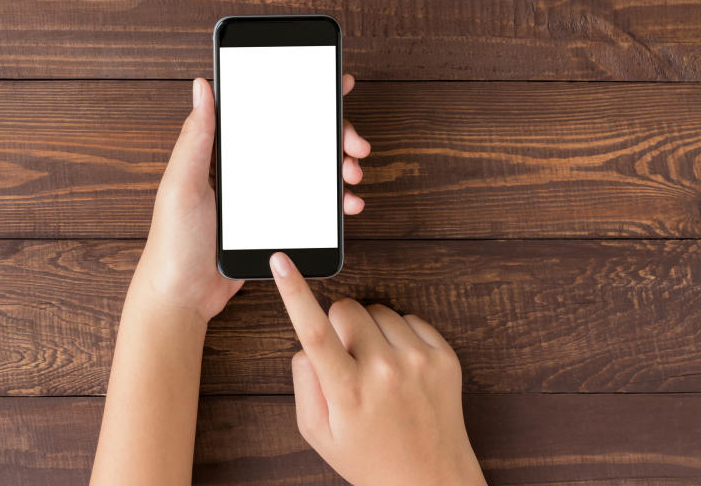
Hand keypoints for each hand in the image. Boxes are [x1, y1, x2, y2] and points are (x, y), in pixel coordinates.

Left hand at [134, 75, 371, 322]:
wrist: (183, 296)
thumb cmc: (173, 241)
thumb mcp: (182, 185)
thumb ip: (195, 137)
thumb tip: (202, 86)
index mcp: (223, 152)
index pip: (267, 112)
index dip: (301, 95)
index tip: (333, 85)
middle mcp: (246, 168)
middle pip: (299, 138)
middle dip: (334, 135)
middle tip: (355, 144)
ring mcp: (263, 196)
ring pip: (311, 170)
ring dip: (338, 167)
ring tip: (353, 175)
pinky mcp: (274, 222)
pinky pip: (310, 204)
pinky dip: (332, 200)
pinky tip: (347, 203)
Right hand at [269, 252, 486, 485]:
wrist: (431, 479)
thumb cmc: (370, 458)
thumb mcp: (318, 432)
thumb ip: (304, 382)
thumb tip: (307, 343)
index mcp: (347, 391)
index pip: (313, 330)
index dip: (293, 291)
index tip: (282, 261)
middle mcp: (384, 371)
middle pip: (345, 308)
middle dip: (338, 325)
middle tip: (347, 360)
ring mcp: (417, 361)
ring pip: (377, 310)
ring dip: (371, 331)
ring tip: (378, 369)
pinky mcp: (443, 356)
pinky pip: (408, 318)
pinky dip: (399, 336)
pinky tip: (400, 367)